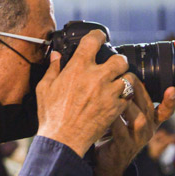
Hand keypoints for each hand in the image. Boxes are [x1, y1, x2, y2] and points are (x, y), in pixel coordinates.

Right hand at [36, 30, 131, 156]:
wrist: (64, 140)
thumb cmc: (51, 115)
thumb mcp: (44, 88)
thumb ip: (53, 69)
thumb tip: (55, 55)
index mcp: (78, 68)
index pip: (93, 40)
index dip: (99, 35)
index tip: (100, 37)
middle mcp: (96, 77)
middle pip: (120, 59)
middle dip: (118, 61)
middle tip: (113, 67)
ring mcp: (109, 92)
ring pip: (129, 77)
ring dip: (124, 79)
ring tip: (118, 84)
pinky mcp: (117, 107)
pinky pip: (129, 96)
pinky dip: (126, 96)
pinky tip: (118, 99)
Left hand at [95, 78, 174, 175]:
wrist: (109, 161)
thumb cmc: (118, 133)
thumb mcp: (129, 117)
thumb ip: (132, 100)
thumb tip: (127, 75)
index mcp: (152, 121)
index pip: (166, 110)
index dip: (170, 101)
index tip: (172, 89)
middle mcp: (148, 130)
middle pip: (148, 108)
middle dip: (139, 90)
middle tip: (128, 76)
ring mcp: (137, 139)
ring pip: (139, 119)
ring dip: (129, 104)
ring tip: (118, 92)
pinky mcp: (124, 146)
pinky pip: (120, 131)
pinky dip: (114, 119)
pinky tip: (107, 110)